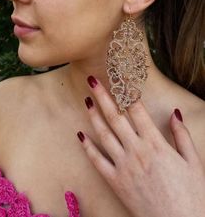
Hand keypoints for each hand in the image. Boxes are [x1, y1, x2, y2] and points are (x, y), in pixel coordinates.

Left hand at [77, 76, 204, 216]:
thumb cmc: (191, 195)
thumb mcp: (193, 162)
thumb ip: (181, 135)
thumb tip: (173, 112)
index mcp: (156, 143)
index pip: (137, 110)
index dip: (126, 92)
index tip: (119, 78)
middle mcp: (136, 151)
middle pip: (116, 117)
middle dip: (103, 96)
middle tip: (92, 80)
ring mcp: (124, 166)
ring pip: (104, 135)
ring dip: (93, 116)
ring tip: (87, 100)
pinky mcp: (116, 182)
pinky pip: (97, 162)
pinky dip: (87, 147)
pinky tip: (80, 135)